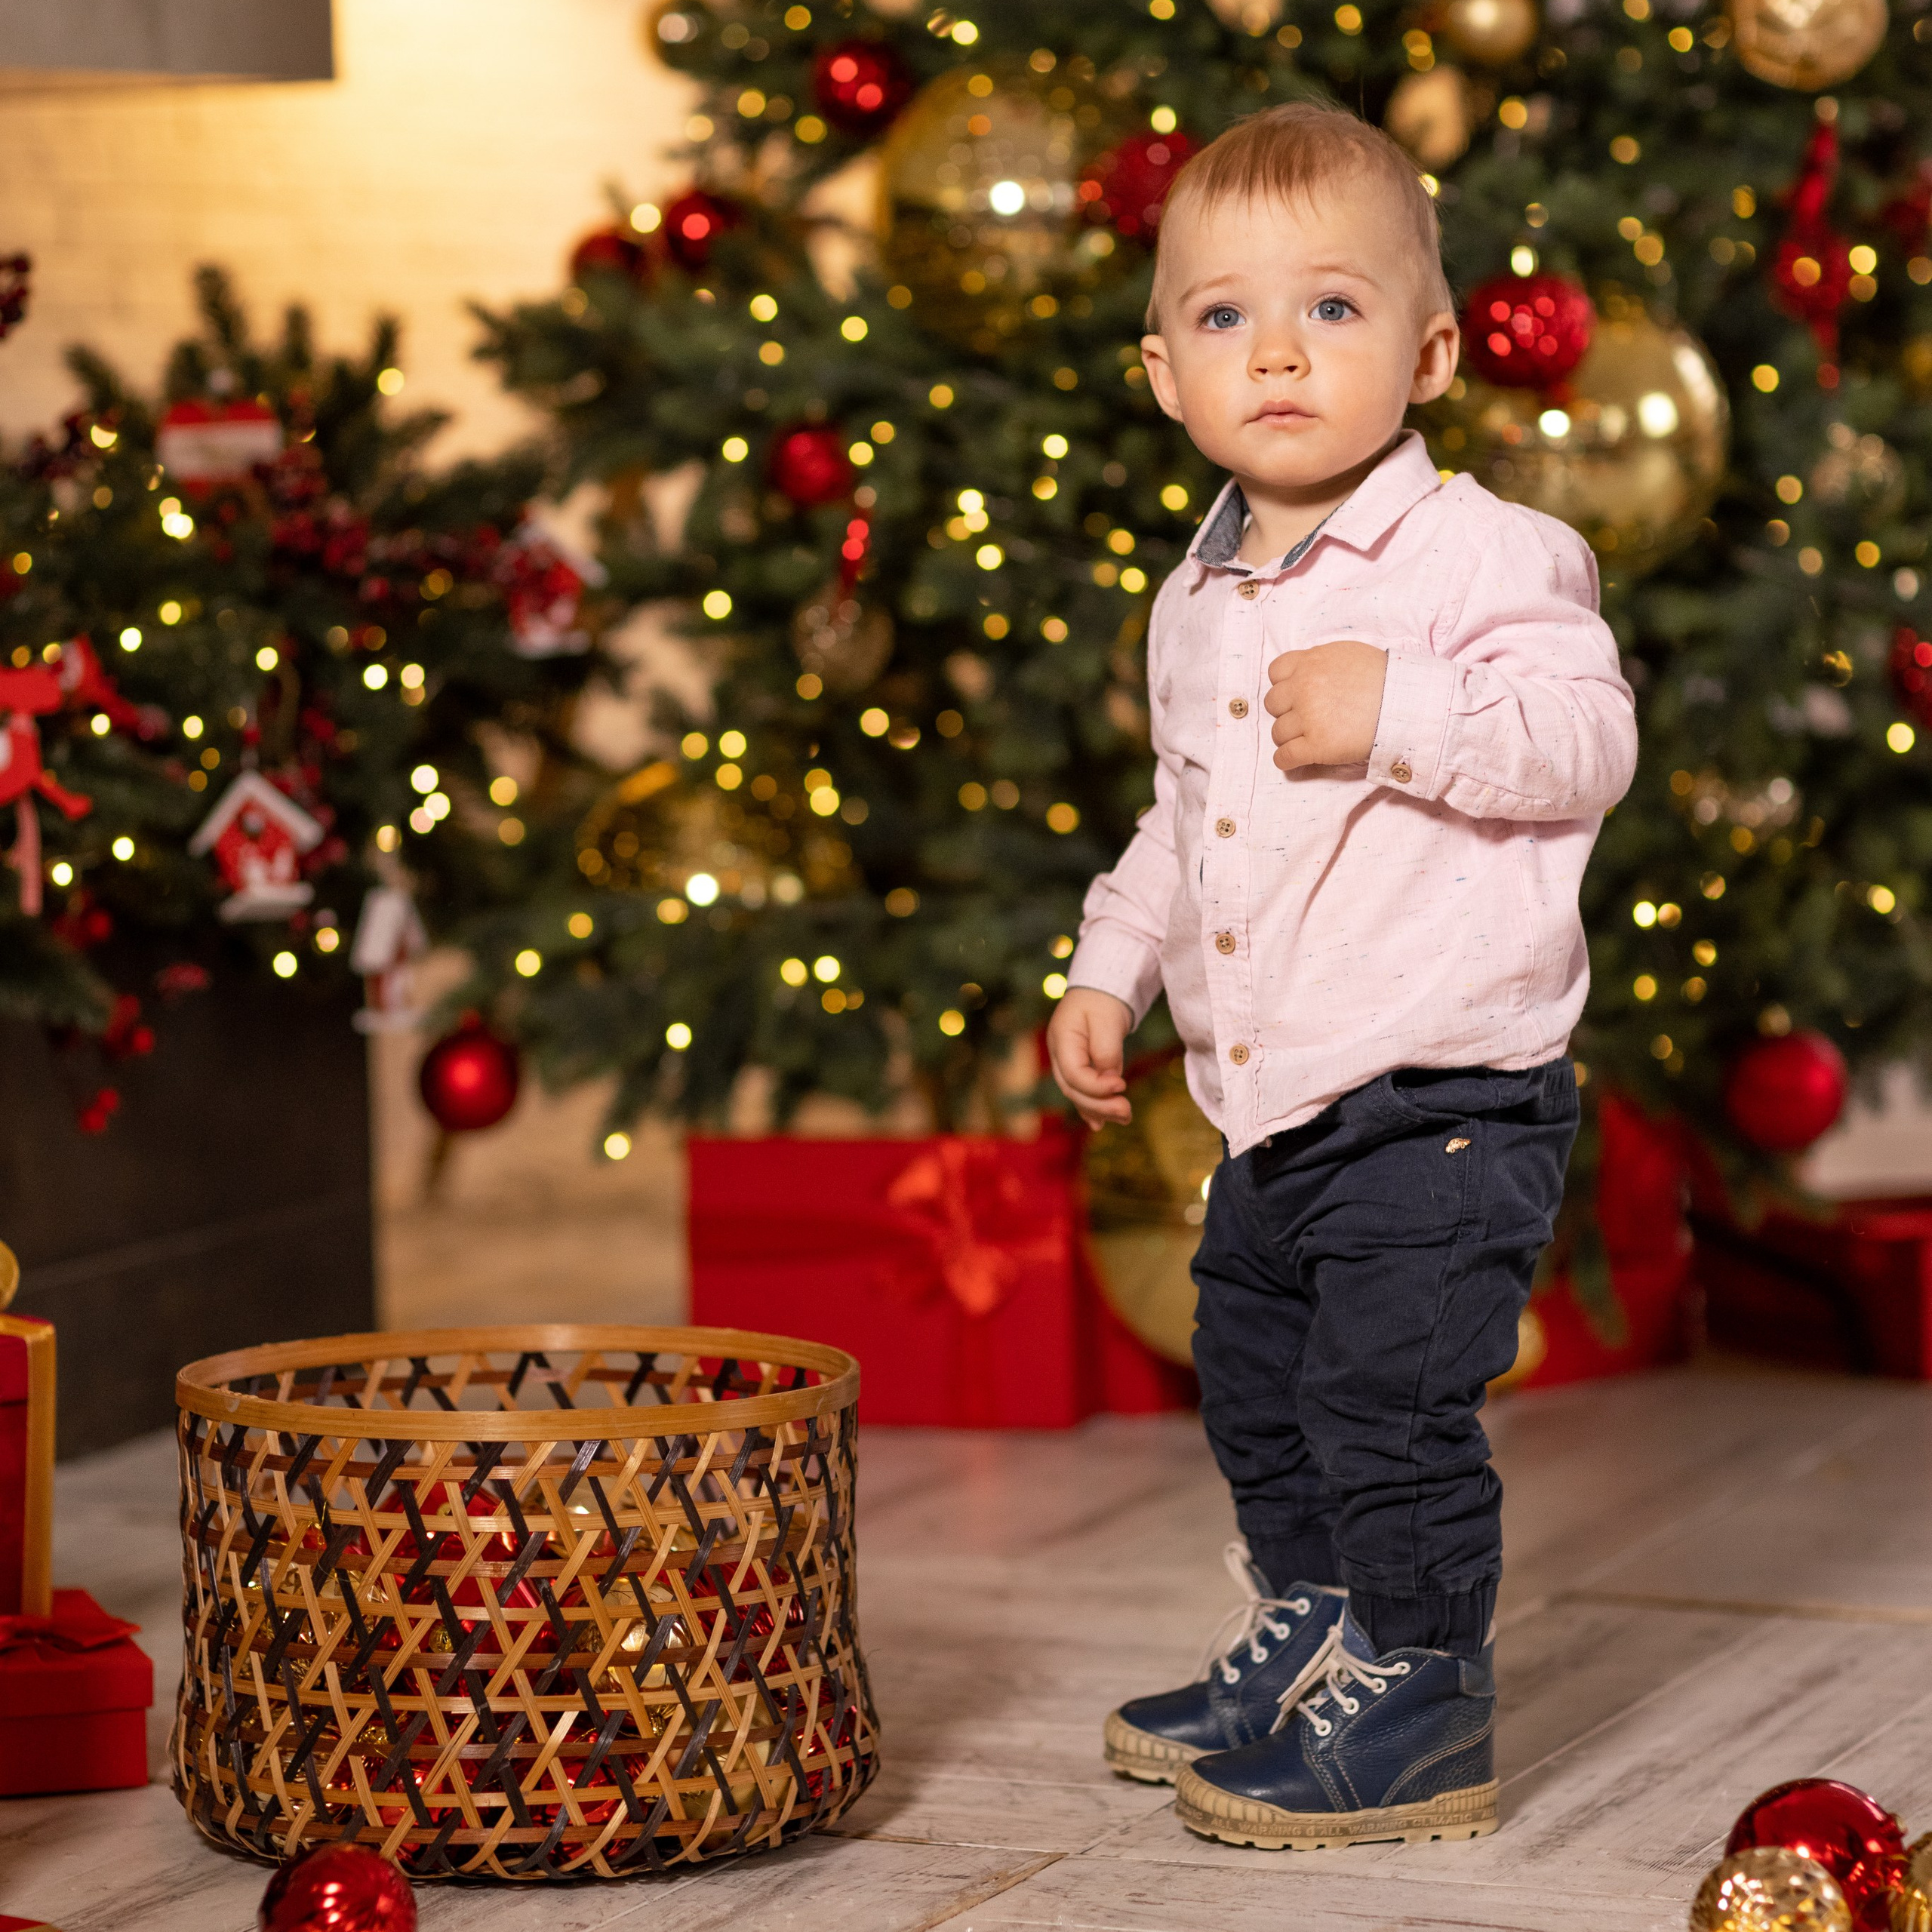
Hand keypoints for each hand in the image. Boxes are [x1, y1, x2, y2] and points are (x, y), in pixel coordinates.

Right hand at [1047, 986, 1134, 1129]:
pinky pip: (1083, 1091)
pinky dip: (1093, 1106)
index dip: (1097, 1086)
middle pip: (1073, 1089)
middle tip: (1127, 1112)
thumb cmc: (1103, 999)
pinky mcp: (1079, 1067)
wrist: (1100, 988)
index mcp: (1062, 1039)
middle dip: (1100, 1105)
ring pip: (1078, 1094)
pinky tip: (1101, 1123)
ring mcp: (1066, 1062)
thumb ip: (1107, 1050)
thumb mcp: (1107, 1019)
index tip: (1122, 1085)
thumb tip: (1111, 1080)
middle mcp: (1059, 1054)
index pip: (1074, 1074)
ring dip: (1100, 1110)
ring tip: (1125, 1118)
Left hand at [1264, 640, 1387, 772]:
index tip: (1294, 694)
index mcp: (1310, 662)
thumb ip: (1322, 661)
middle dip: (1285, 711)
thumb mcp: (1348, 654)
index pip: (1276, 672)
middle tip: (1303, 719)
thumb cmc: (1384, 678)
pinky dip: (1285, 761)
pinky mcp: (1316, 745)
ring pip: (1277, 732)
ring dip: (1287, 738)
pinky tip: (1293, 761)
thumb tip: (1310, 669)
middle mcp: (1304, 688)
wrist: (1404, 703)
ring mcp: (1308, 717)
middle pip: (1273, 703)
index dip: (1283, 685)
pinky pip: (1285, 757)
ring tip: (1303, 740)